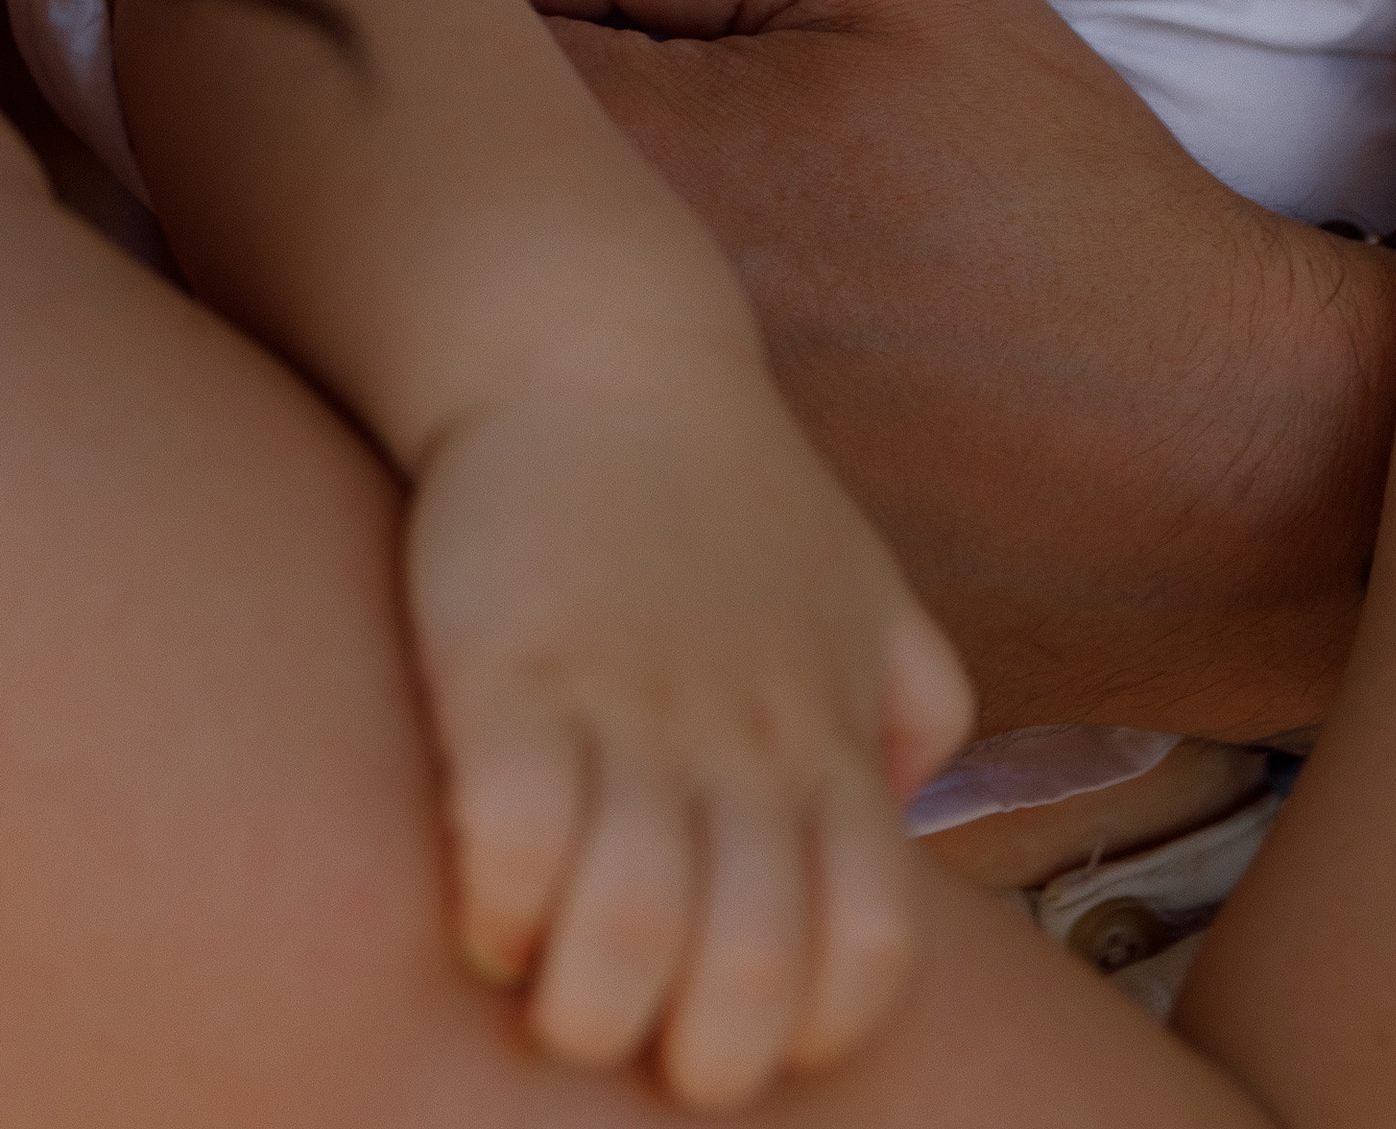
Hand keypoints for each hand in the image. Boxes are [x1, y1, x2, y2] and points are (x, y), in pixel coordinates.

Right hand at [405, 352, 969, 1111]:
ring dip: (584, 1003)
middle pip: (748, 974)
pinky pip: (510, 839)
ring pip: (627, 931)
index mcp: (825, 738)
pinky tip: (485, 900)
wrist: (589, 342)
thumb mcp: (857, 580)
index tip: (745, 1016)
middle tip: (637, 1025)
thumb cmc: (721, 479)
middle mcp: (739, 741)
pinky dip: (499, 909)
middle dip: (692, 1051)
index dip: (810, 1027)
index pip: (868, 954)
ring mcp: (625, 706)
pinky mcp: (506, 670)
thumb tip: (908, 809)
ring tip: (548, 986)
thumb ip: (910, 696)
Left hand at [511, 0, 1395, 738]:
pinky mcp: (667, 590)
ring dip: (490, 294)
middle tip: (516, 125)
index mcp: (640, 162)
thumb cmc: (1060, 187)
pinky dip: (565, 424)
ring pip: (462, 355)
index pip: (426, 52)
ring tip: (586, 259)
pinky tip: (640, 394)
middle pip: (419, 219)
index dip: (433, 9)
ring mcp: (623, 487)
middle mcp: (598, 339)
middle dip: (443, 157)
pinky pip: (551, 475)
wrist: (1218, 452)